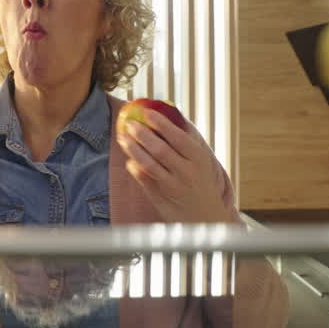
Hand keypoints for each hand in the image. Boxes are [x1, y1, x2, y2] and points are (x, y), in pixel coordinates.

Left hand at [116, 111, 236, 223]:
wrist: (206, 216)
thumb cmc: (202, 180)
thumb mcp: (204, 159)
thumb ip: (189, 137)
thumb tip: (173, 111)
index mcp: (199, 159)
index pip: (177, 137)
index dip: (161, 123)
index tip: (146, 112)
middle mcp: (187, 172)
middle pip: (160, 149)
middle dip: (142, 134)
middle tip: (129, 123)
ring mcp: (173, 187)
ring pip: (148, 164)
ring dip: (133, 149)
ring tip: (123, 138)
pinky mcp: (161, 198)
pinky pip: (144, 180)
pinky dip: (134, 168)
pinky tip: (129, 160)